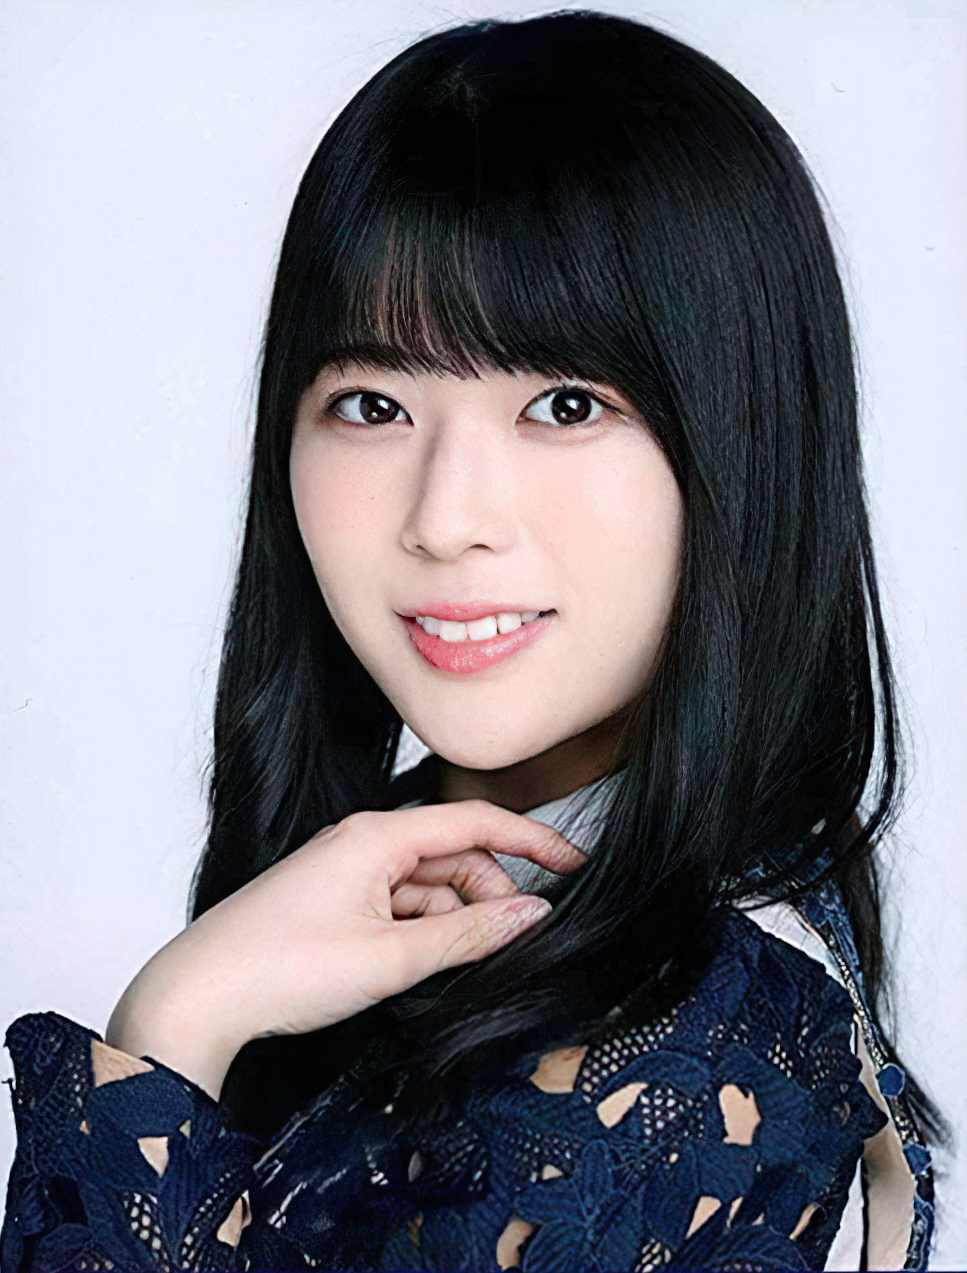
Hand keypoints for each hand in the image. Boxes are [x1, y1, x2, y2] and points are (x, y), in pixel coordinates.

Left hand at [105, 801, 583, 1097]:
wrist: (199, 997)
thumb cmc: (282, 968)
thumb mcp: (390, 957)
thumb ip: (469, 934)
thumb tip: (532, 913)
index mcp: (377, 836)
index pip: (475, 822)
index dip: (532, 841)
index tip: (576, 863)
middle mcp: (363, 843)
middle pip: (454, 856)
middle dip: (490, 894)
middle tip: (510, 942)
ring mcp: (346, 872)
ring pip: (427, 886)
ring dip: (454, 919)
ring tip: (457, 963)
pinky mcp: (334, 902)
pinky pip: (398, 905)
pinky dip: (422, 930)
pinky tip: (423, 965)